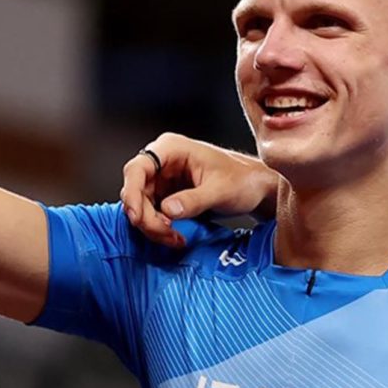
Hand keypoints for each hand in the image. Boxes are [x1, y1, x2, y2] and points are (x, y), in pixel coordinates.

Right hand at [120, 132, 283, 246]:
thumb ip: (194, 200)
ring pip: (141, 205)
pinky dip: (159, 228)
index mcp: (172, 148)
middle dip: (146, 217)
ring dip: (153, 226)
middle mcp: (163, 161)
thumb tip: (167, 210)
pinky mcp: (167, 195)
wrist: (256, 189)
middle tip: (165, 233)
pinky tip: (175, 237)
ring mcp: (163, 179)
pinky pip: (152, 214)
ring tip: (174, 239)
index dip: (131, 193)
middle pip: (135, 190)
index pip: (137, 168)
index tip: (137, 216)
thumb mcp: (221, 191)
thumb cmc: (244, 181)